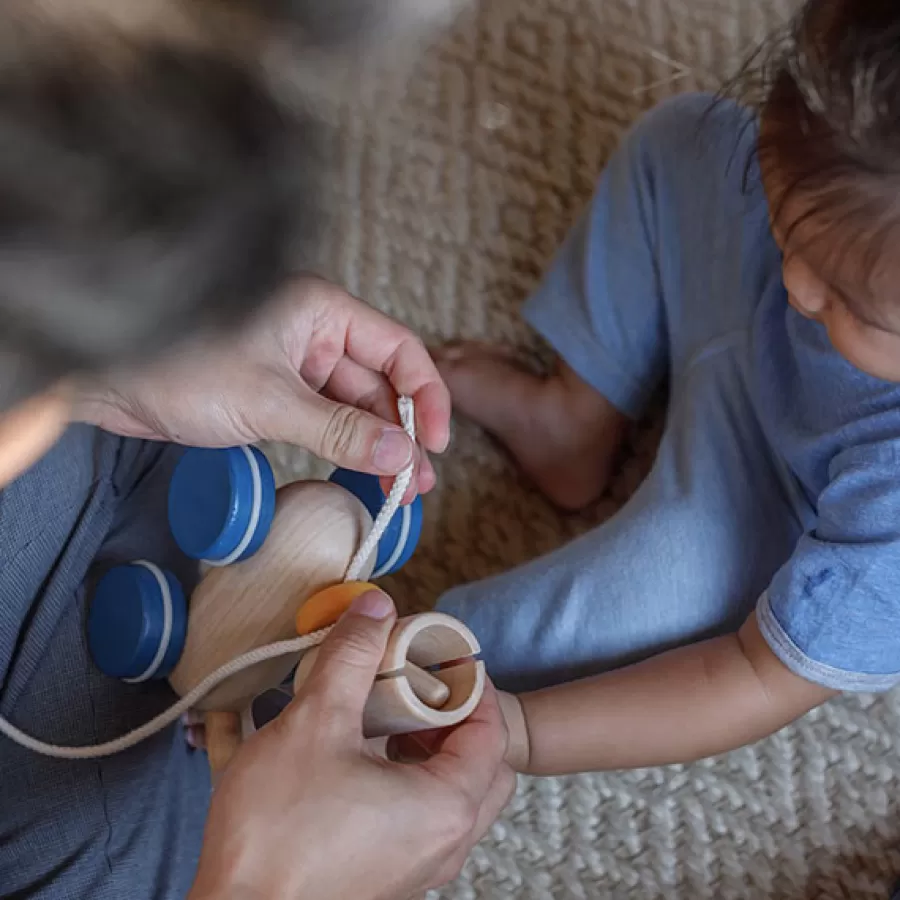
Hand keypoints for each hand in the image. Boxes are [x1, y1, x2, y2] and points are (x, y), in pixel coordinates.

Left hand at [74, 277, 450, 497]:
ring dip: (376, 447)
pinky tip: (360, 476)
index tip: (436, 443)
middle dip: (401, 433)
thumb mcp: (271, 403)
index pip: (399, 348)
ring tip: (398, 491)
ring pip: (354, 408)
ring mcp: (294, 365)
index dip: (426, 395)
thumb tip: (403, 457)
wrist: (105, 382)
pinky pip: (325, 422)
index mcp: (321, 311)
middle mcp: (315, 333)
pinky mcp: (273, 394)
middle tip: (417, 484)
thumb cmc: (180, 367)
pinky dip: (344, 449)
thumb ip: (341, 430)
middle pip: (380, 384)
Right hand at [188, 591, 515, 899]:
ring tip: (386, 716)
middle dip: (456, 717)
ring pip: (453, 795)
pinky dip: (408, 780)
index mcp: (446, 805)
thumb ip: (352, 657)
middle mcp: (445, 843)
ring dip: (431, 749)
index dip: (469, 682)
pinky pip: (421, 819)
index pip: (491, 729)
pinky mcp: (387, 877)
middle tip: (419, 685)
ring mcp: (418, 867)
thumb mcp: (316, 723)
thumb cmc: (276, 831)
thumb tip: (376, 608)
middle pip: (483, 765)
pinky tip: (360, 758)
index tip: (439, 654)